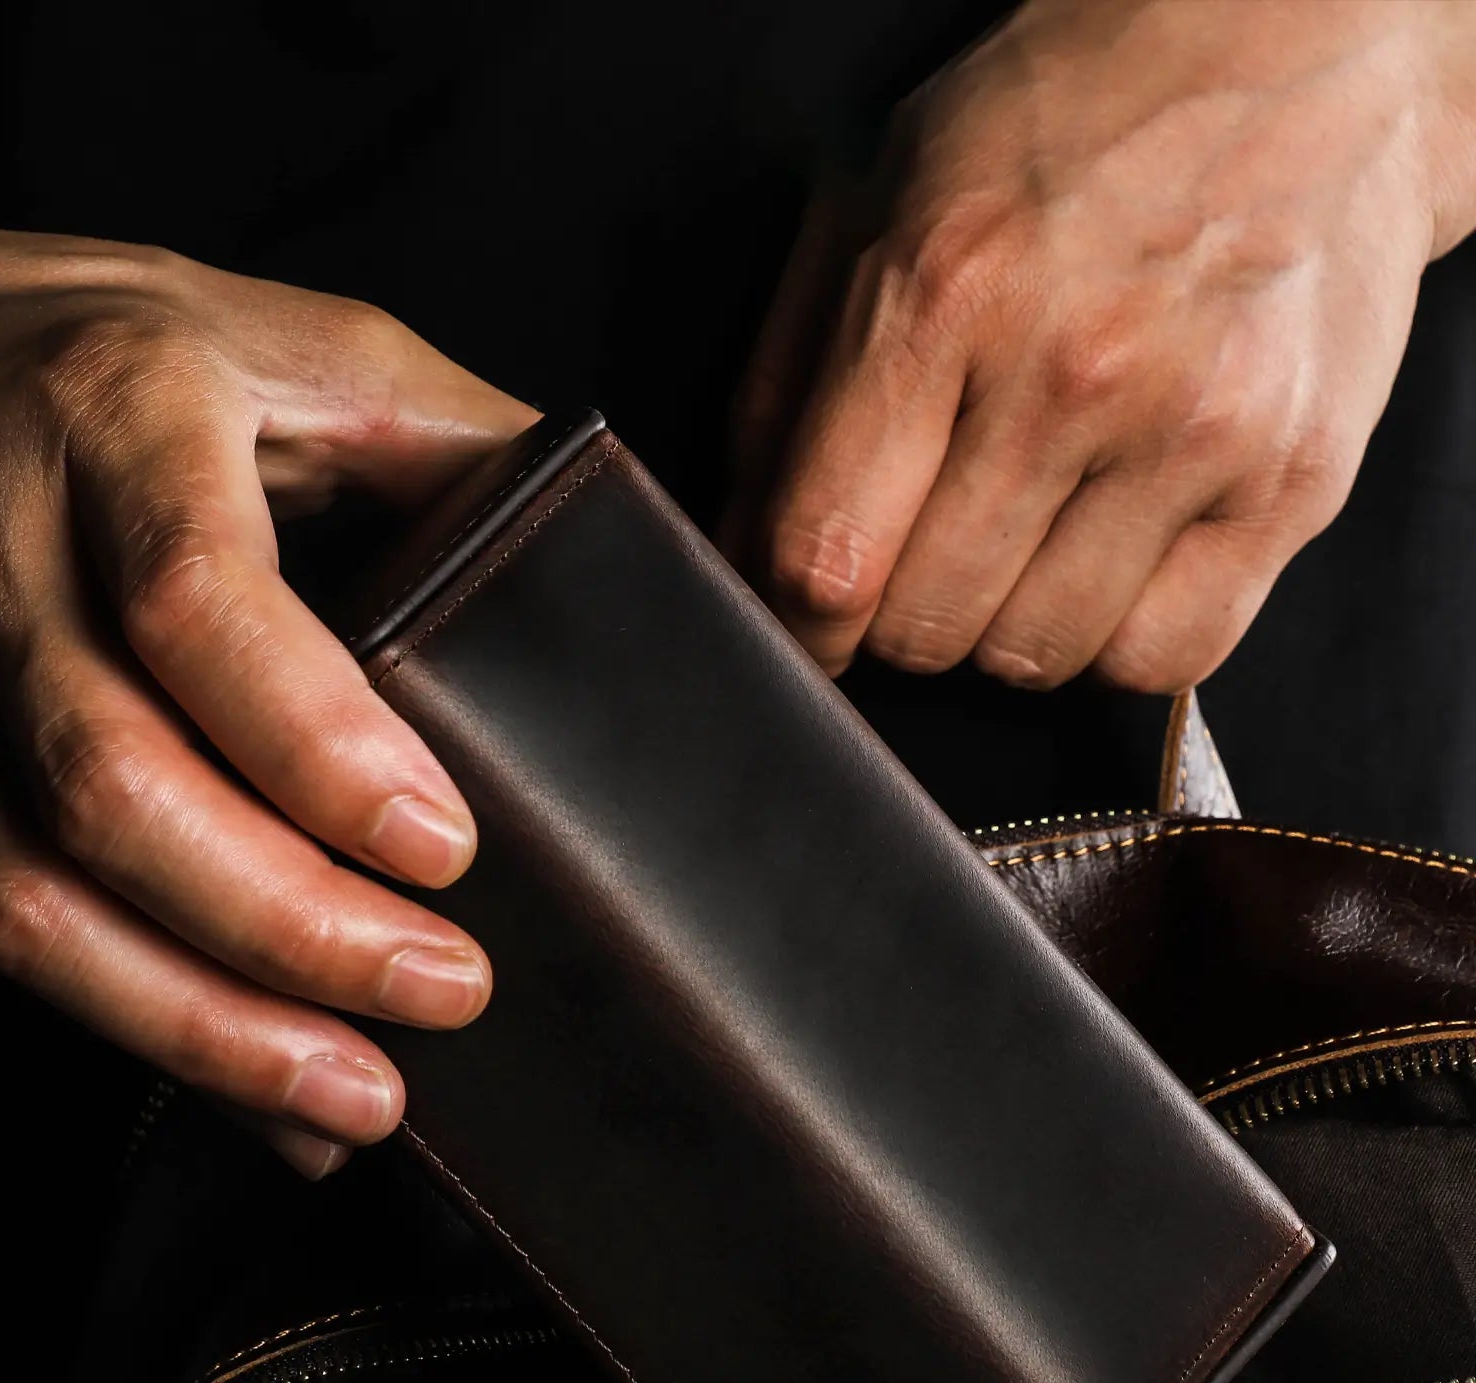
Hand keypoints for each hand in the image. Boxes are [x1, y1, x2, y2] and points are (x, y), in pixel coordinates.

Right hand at [0, 224, 535, 1175]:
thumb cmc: (158, 354)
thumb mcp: (328, 352)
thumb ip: (466, 453)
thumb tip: (622, 580)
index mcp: (122, 418)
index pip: (199, 604)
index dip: (316, 745)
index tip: (445, 847)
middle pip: (110, 781)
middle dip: (286, 925)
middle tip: (445, 992)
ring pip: (31, 888)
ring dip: (203, 1022)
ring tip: (362, 1096)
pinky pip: (5, 925)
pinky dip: (146, 1030)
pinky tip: (265, 1094)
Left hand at [730, 0, 1475, 686]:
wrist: (1299, 41)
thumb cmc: (1069, 122)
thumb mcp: (875, 202)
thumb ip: (789, 390)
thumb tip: (745, 551)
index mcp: (945, 288)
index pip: (826, 556)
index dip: (799, 628)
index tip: (810, 633)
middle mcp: (1073, 369)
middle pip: (928, 626)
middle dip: (907, 609)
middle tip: (938, 541)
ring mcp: (1195, 430)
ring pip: (1039, 658)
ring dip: (1013, 626)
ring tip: (1037, 532)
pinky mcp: (1294, 479)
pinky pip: (1165, 659)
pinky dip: (1121, 641)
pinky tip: (1116, 560)